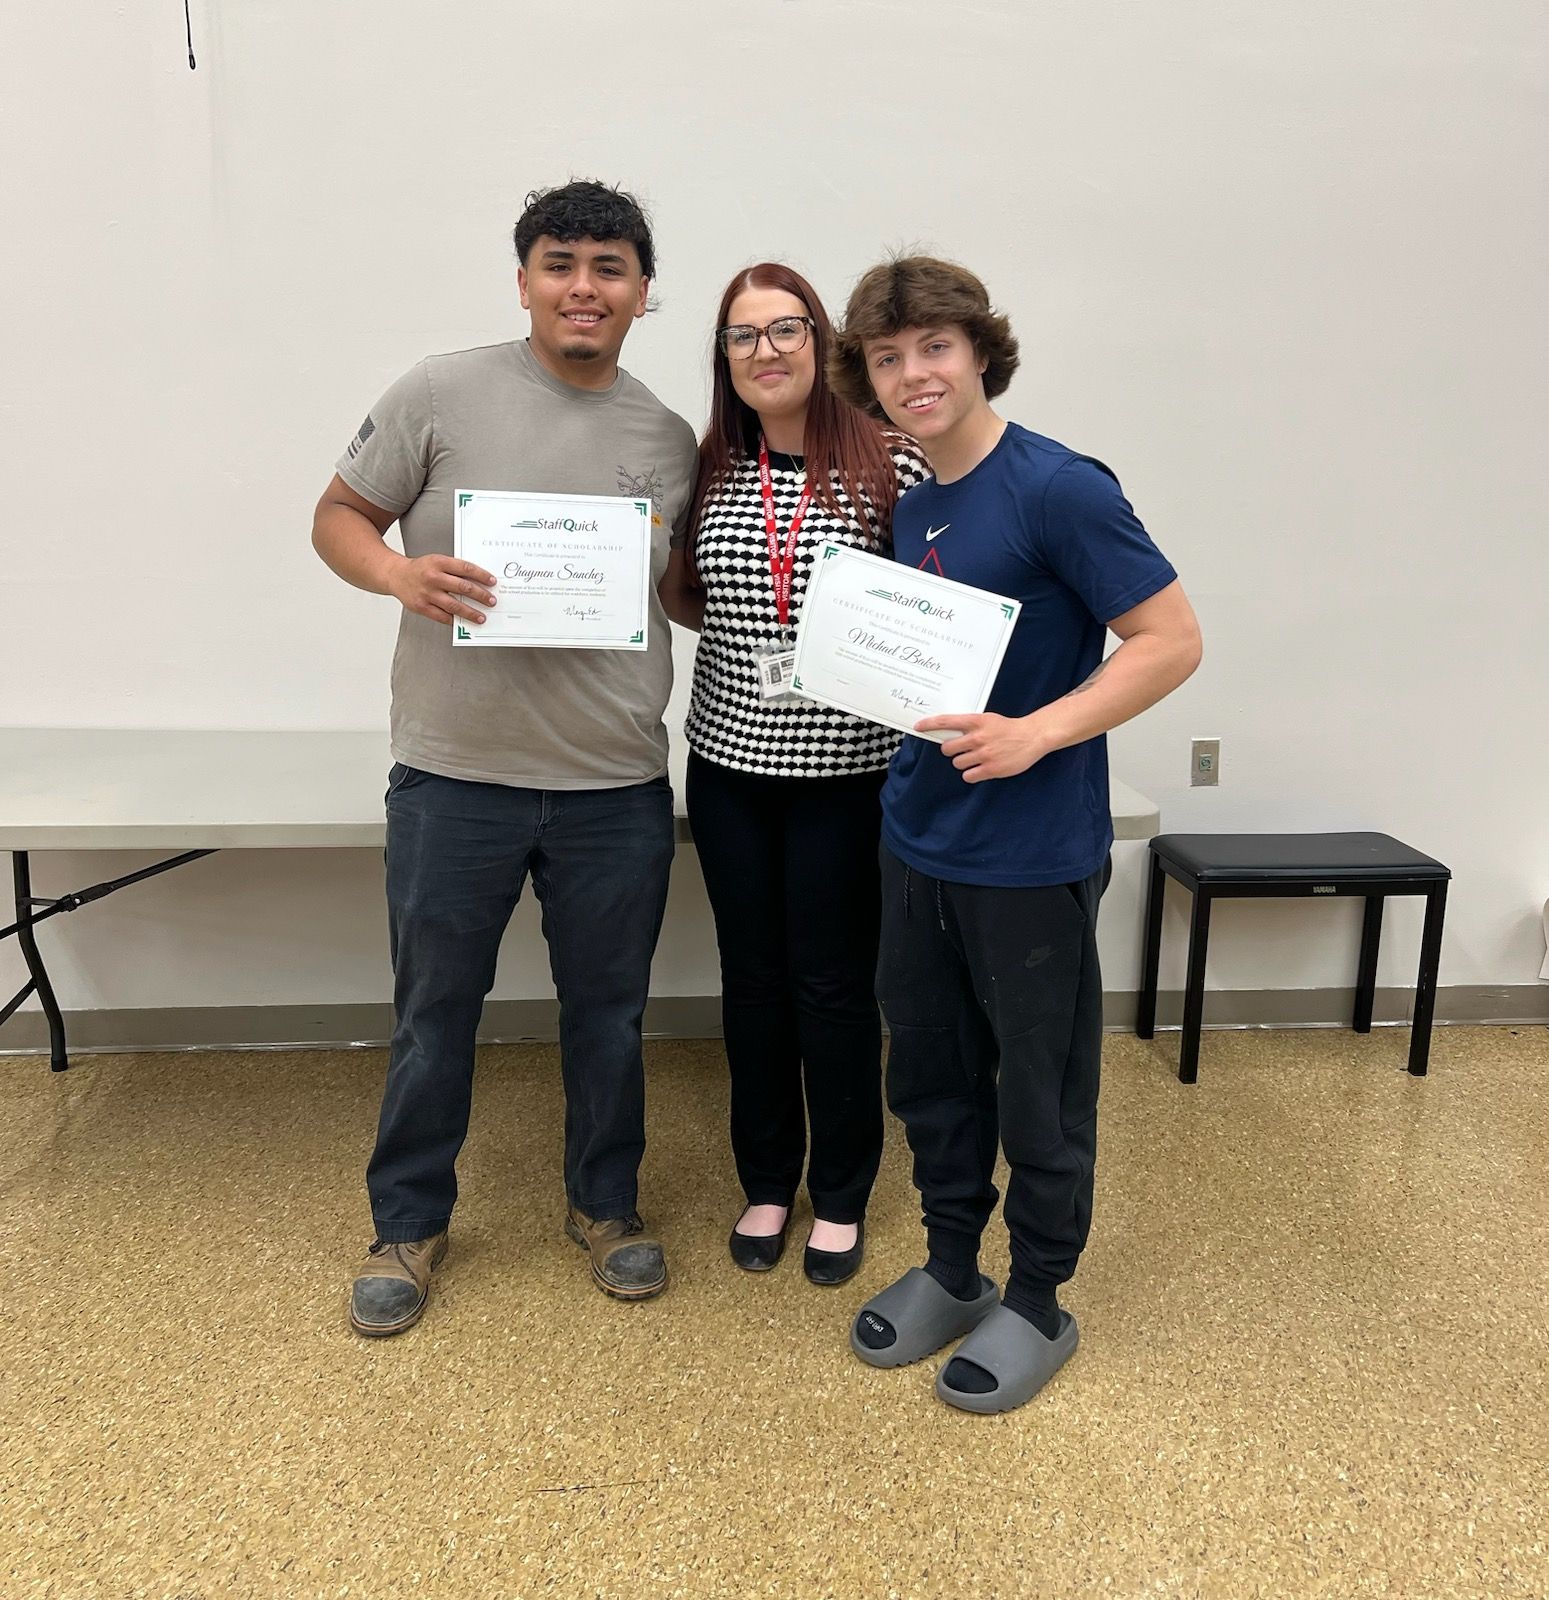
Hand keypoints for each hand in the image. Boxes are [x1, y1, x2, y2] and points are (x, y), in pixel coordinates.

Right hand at [387, 555, 496, 625]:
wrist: (396, 575)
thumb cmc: (421, 569)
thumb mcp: (437, 561)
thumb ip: (455, 569)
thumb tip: (478, 582)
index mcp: (439, 563)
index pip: (465, 569)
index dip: (481, 576)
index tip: (492, 582)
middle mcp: (433, 577)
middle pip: (463, 588)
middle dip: (481, 596)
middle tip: (491, 601)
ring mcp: (427, 593)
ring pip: (454, 605)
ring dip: (470, 612)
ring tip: (481, 617)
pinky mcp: (421, 607)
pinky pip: (442, 616)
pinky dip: (454, 620)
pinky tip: (462, 622)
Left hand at [913, 712, 1050, 782]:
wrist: (1032, 737)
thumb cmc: (1008, 728)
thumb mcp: (987, 720)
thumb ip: (969, 726)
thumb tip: (948, 733)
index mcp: (976, 722)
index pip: (946, 721)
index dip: (929, 724)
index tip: (918, 726)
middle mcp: (978, 737)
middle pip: (947, 748)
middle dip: (950, 750)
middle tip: (960, 750)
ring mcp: (984, 754)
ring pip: (957, 763)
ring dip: (962, 762)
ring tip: (975, 758)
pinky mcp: (991, 769)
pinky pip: (968, 776)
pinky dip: (971, 774)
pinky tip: (980, 768)